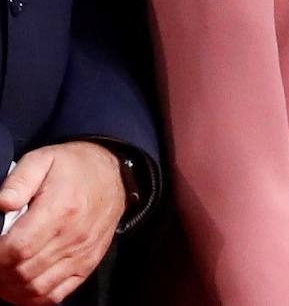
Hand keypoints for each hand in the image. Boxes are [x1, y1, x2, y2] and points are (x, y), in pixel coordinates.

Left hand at [0, 142, 124, 304]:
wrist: (114, 175)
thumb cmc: (74, 168)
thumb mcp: (43, 159)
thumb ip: (19, 180)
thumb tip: (1, 203)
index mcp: (60, 209)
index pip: (18, 248)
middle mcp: (73, 236)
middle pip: (23, 271)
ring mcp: (81, 253)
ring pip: (36, 287)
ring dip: (11, 287)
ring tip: (1, 275)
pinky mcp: (87, 263)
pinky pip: (57, 294)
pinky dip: (33, 297)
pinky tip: (20, 287)